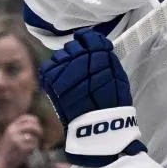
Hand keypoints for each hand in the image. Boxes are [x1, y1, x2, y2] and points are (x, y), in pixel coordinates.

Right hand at [0, 114, 43, 167]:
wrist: (2, 163)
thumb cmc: (9, 150)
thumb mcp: (11, 136)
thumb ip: (19, 129)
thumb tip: (35, 124)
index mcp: (11, 127)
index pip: (25, 117)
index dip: (34, 120)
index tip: (37, 125)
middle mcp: (13, 131)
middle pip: (32, 125)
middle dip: (39, 130)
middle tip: (40, 135)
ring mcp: (16, 139)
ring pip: (34, 136)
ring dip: (36, 141)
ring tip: (33, 146)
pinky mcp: (20, 147)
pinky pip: (33, 145)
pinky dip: (34, 148)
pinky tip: (29, 152)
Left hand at [39, 30, 142, 165]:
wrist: (97, 129)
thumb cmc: (111, 105)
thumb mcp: (118, 78)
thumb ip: (106, 58)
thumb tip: (96, 45)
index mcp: (101, 56)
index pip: (90, 38)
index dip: (88, 41)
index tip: (88, 45)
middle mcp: (81, 59)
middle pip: (74, 46)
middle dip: (77, 53)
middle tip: (81, 66)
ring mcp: (64, 69)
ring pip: (60, 56)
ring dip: (64, 63)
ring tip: (71, 78)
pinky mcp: (51, 80)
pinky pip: (48, 68)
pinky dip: (53, 73)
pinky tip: (60, 81)